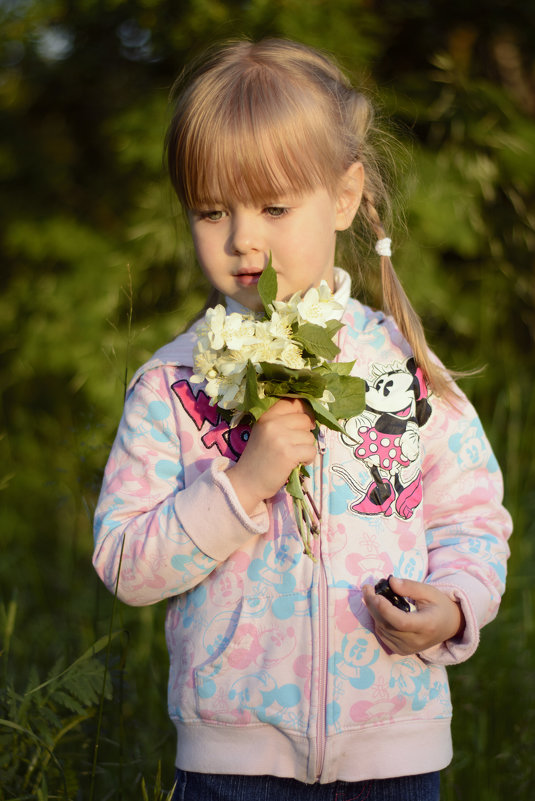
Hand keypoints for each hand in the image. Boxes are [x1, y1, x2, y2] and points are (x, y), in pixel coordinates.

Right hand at [226, 398, 316, 514]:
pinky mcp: (288, 453)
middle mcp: (272, 423)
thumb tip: (309, 416)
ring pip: (310, 437)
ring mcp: (281, 438)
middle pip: (304, 419)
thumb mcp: (264, 432)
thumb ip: (281, 421)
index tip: (304, 422)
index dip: (304, 411)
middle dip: (305, 433)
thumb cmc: (258, 458)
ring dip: (306, 448)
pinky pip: (311, 451)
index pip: (293, 403)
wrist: (246, 482)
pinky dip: (308, 459)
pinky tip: (296, 463)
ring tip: (292, 456)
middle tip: (295, 445)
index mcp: (266, 416)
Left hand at [362, 576, 464, 654]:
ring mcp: (408, 648)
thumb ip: (410, 586)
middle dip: (373, 605)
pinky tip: (378, 608)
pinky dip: (378, 620)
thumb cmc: (439, 605)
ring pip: (382, 629)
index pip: (402, 622)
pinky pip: (383, 635)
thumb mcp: (429, 591)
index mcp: (427, 625)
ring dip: (373, 611)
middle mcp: (416, 641)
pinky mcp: (401, 651)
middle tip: (367, 588)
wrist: (449, 626)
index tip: (375, 595)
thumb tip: (391, 582)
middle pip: (388, 625)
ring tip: (371, 594)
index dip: (385, 609)